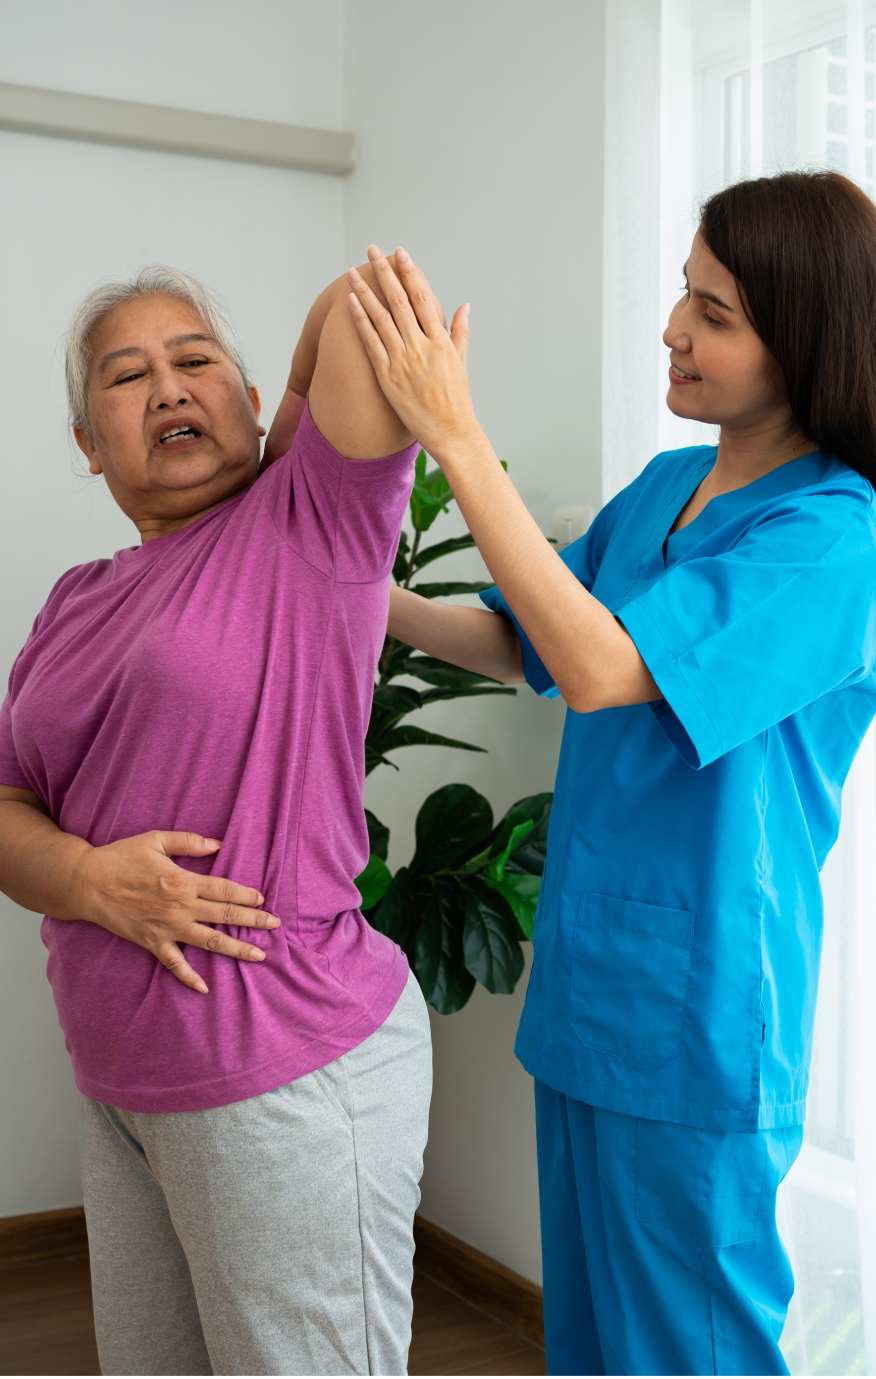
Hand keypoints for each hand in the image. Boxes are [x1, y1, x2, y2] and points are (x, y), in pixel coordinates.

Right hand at [70, 831, 278, 993]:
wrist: (86, 883)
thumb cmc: (120, 857)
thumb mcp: (155, 840)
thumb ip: (188, 842)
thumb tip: (218, 844)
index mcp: (183, 880)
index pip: (224, 889)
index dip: (247, 895)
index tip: (263, 899)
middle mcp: (180, 907)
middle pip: (225, 915)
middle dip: (253, 920)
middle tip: (276, 925)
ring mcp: (167, 927)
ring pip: (209, 941)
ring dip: (236, 948)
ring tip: (259, 955)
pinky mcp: (152, 942)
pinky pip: (174, 964)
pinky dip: (189, 977)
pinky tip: (206, 988)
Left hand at [346, 246, 475, 457]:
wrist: (451, 433)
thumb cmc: (457, 401)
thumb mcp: (461, 363)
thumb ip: (460, 332)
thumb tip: (464, 306)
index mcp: (440, 340)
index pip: (422, 298)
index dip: (410, 273)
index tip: (400, 253)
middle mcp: (421, 346)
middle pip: (398, 301)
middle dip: (384, 273)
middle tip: (371, 250)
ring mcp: (403, 361)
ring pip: (381, 318)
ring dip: (365, 292)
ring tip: (352, 273)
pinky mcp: (388, 377)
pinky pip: (370, 343)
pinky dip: (360, 321)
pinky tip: (351, 304)